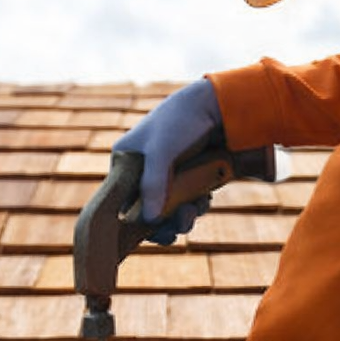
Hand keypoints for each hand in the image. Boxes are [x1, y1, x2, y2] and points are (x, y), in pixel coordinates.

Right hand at [113, 78, 221, 243]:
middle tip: (183, 224)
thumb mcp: (163, 152)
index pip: (122, 202)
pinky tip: (205, 196)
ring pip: (169, 209)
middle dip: (167, 221)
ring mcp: (164, 174)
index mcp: (125, 160)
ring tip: (198, 206)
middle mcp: (142, 169)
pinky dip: (196, 204)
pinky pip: (186, 202)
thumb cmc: (182, 121)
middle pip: (147, 210)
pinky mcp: (184, 177)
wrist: (216, 106)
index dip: (137, 222)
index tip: (157, 234)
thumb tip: (148, 220)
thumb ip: (153, 184)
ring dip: (185, 214)